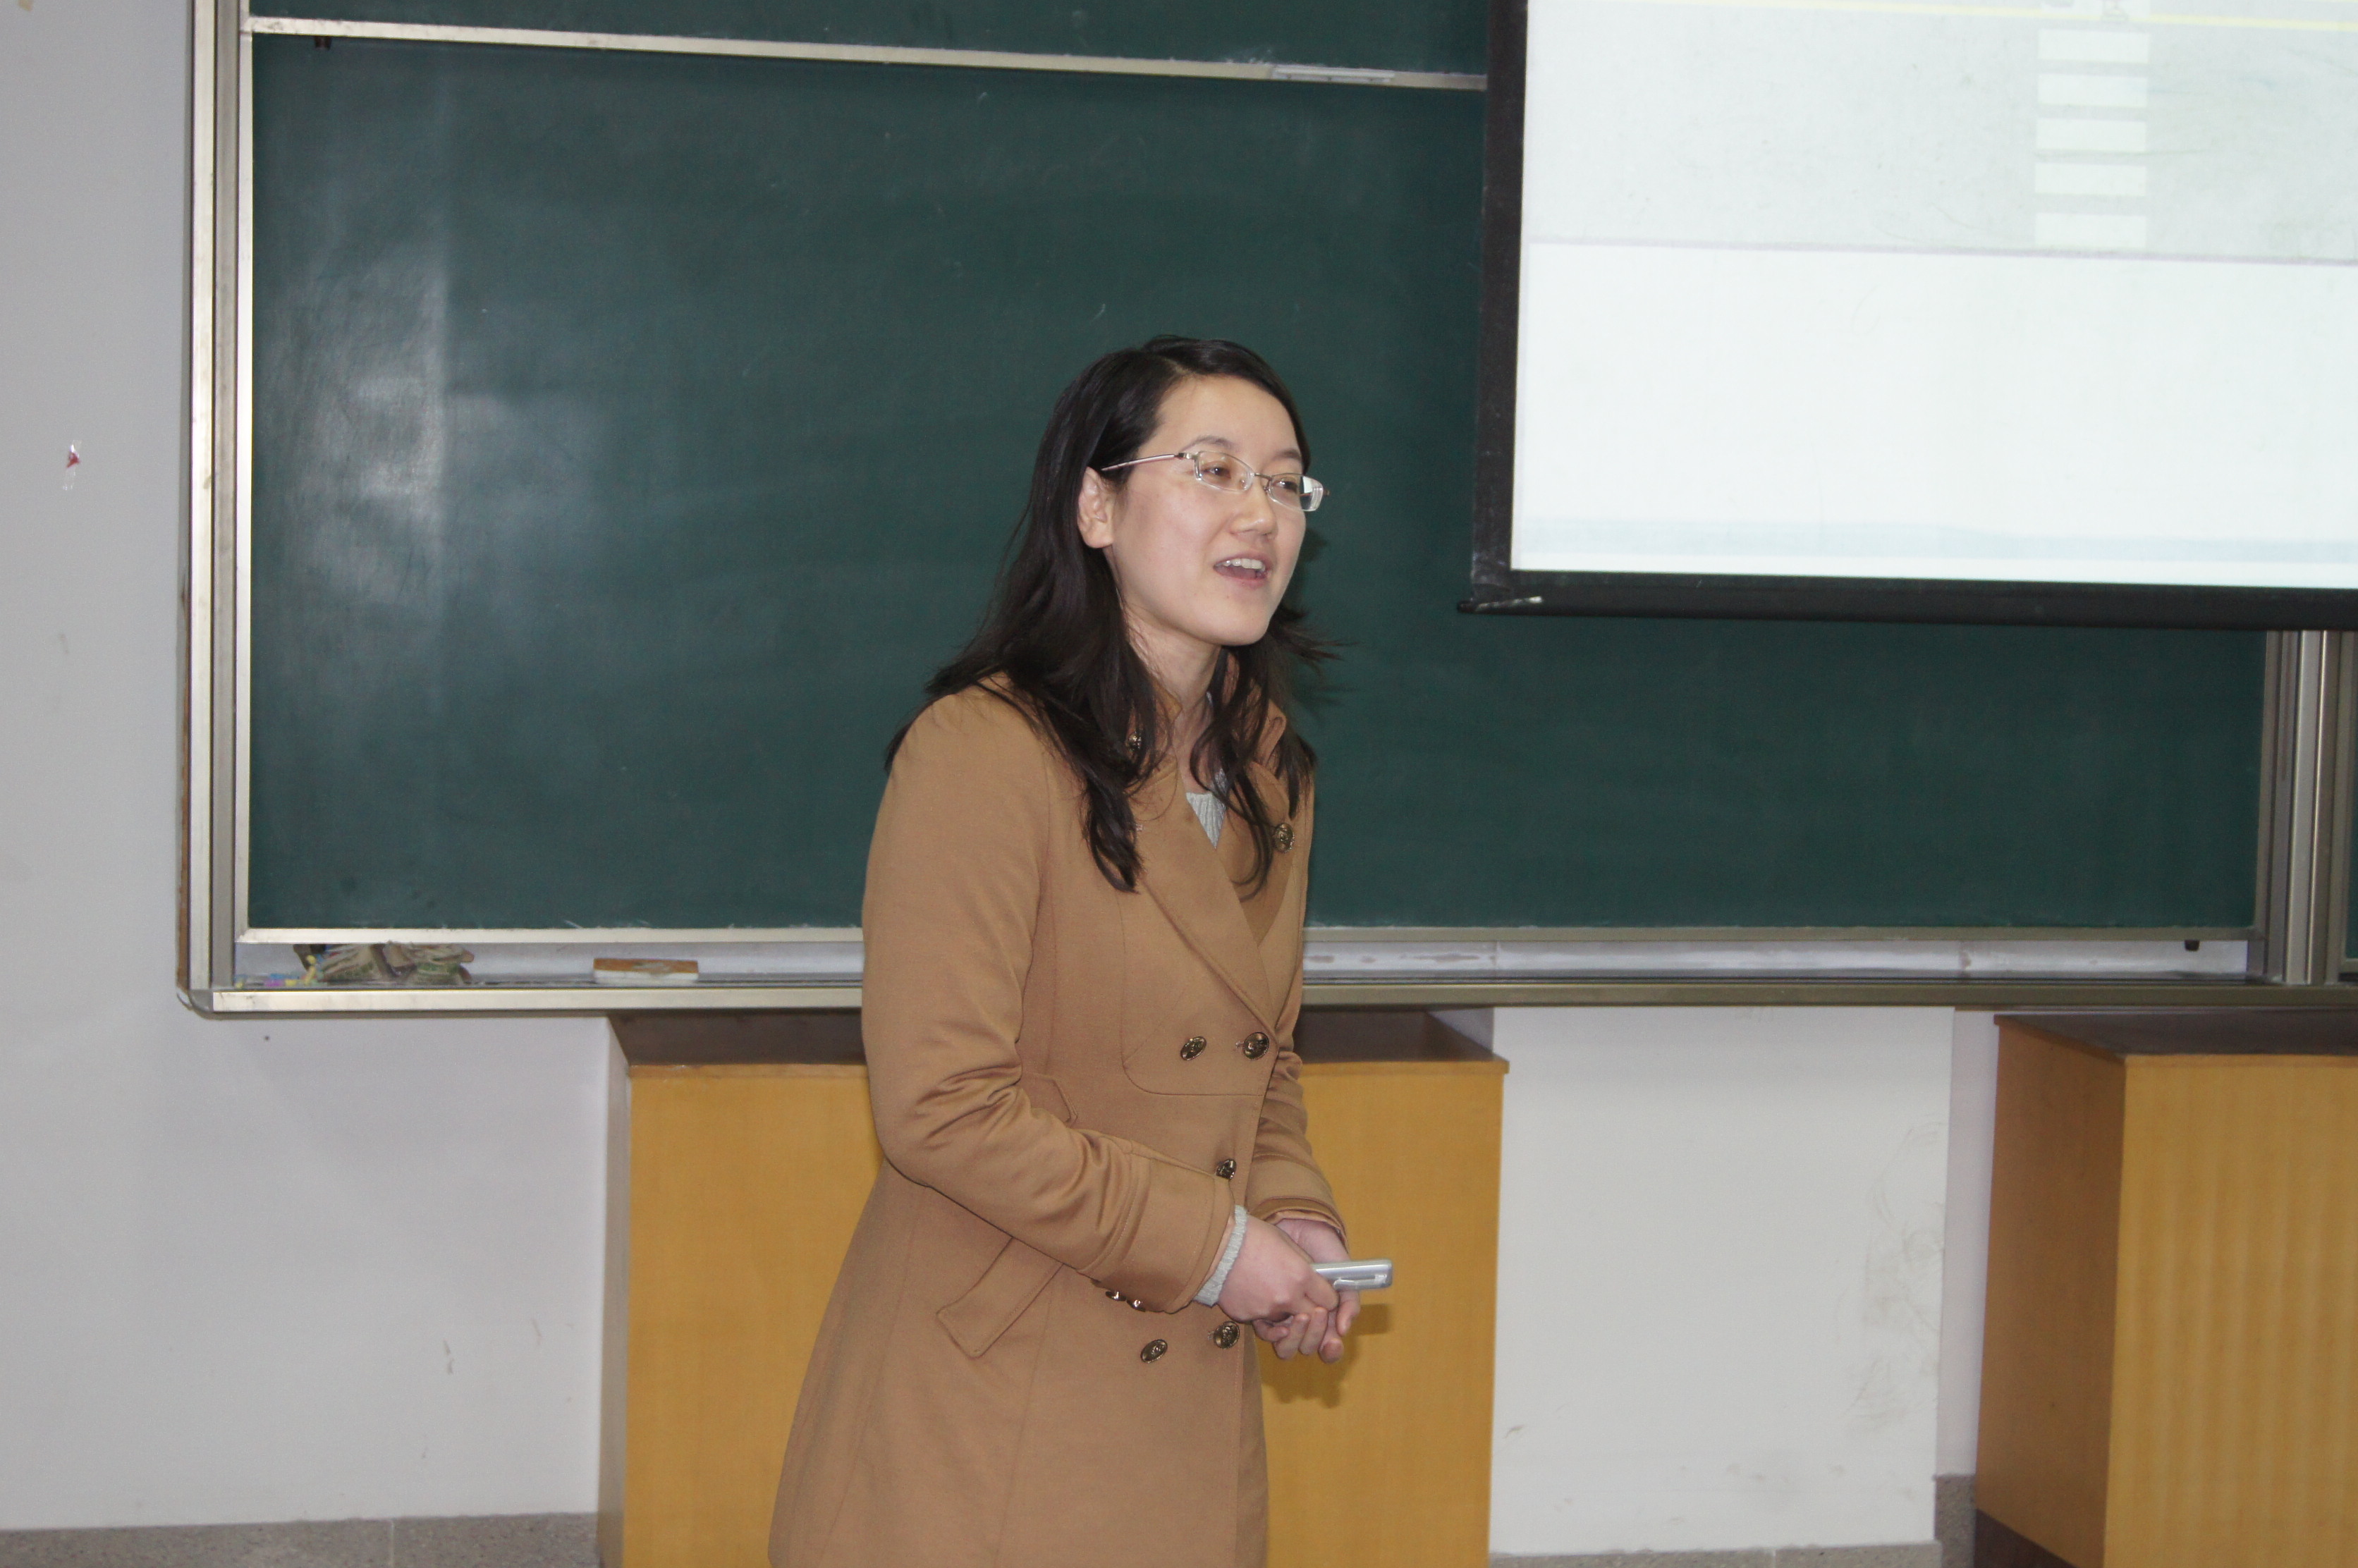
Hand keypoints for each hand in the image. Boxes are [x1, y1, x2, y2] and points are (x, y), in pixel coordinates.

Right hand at [1215, 1216, 1338, 1358]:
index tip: (1322, 1294)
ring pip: (1286, 1320)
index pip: (1330, 1301)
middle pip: (1311, 1316)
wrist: (1216, 1244)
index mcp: (1301, 1276)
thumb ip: (1304, 1264)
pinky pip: (1262, 1319)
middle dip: (1310, 1309)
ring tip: (1271, 1289)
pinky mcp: (1248, 1317)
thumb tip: (1315, 1277)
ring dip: (1284, 1310)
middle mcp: (1287, 1298)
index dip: (1327, 1297)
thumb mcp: (1287, 1243)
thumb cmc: (1251, 1236)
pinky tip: (1252, 1291)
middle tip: (1300, 1297)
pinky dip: (1261, 1309)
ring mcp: (1266, 1310)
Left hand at [1273, 1217, 1357, 1362]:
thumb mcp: (1343, 1275)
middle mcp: (1305, 1321)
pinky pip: (1267, 1334)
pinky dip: (1273, 1333)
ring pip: (1287, 1346)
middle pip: (1307, 1347)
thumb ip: (1349, 1302)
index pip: (1328, 1346)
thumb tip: (1343, 1329)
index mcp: (1326, 1317)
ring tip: (1300, 1316)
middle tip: (1317, 1316)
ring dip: (1296, 1336)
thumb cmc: (1324, 1252)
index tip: (1332, 1343)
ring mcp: (1285, 1317)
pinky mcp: (1265, 1310)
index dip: (1331, 1350)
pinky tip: (1280, 1321)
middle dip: (1314, 1339)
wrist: (1300, 1229)